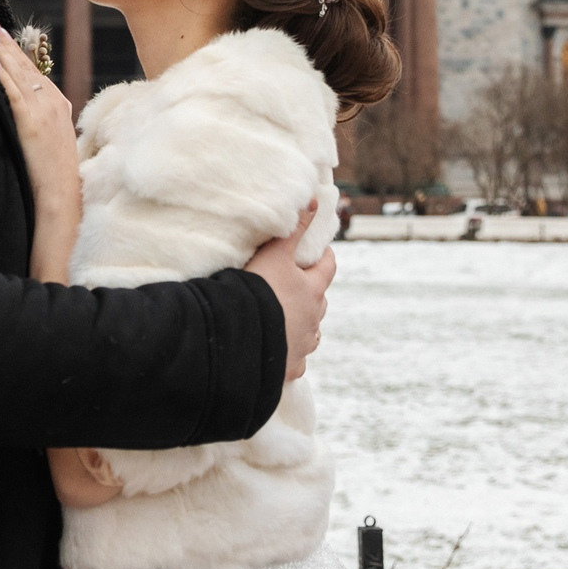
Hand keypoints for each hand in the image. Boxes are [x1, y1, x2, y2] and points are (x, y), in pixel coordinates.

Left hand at [0, 23, 80, 277]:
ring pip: (19, 73)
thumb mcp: (50, 138)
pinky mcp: (32, 123)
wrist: (62, 196)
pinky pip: (14, 93)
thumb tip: (19, 107)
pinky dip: (3, 75)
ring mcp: (44, 111)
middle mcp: (53, 101)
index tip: (1, 32)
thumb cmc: (53, 172)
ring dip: (1, 51)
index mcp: (58, 103)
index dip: (16, 50)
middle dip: (6, 42)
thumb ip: (38, 118)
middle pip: (26, 65)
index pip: (34, 69)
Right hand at [244, 231, 335, 380]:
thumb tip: (314, 201)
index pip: (327, 268)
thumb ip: (294, 228)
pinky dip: (289, 353)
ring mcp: (302, 346)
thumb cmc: (258, 291)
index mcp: (312, 291)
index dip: (323, 256)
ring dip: (302, 324)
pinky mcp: (289, 367)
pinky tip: (278, 350)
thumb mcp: (274, 254)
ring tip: (285, 319)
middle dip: (311, 293)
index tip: (316, 249)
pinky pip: (296, 361)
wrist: (240, 337)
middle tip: (293, 284)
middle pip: (319, 302)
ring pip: (311, 333)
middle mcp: (313, 320)